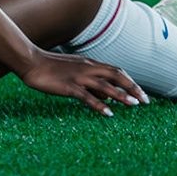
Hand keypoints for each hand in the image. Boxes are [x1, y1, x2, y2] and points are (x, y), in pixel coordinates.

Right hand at [18, 51, 145, 114]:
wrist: (30, 61)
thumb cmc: (51, 67)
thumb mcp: (74, 71)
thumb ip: (91, 81)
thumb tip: (108, 95)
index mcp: (90, 64)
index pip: (116, 71)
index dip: (130, 82)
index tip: (141, 93)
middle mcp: (88, 68)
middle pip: (116, 76)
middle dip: (132, 88)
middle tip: (145, 101)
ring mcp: (78, 77)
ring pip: (105, 85)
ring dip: (121, 95)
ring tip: (133, 105)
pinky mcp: (68, 87)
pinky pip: (87, 97)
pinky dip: (99, 105)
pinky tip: (109, 114)